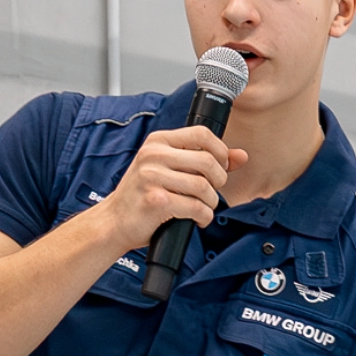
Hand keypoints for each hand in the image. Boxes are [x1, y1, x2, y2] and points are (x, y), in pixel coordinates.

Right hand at [95, 126, 248, 249]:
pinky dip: (203, 217)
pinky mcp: (156, 201)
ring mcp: (152, 177)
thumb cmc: (143, 195)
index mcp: (158, 142)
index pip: (202, 134)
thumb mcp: (170, 169)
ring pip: (204, 187)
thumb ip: (205, 159)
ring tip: (202, 207)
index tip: (220, 167)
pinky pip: (196, 207)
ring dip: (211, 202)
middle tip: (211, 192)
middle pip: (208, 161)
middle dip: (219, 181)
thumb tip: (241, 156)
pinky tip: (197, 219)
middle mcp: (153, 155)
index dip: (220, 151)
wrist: (115, 221)